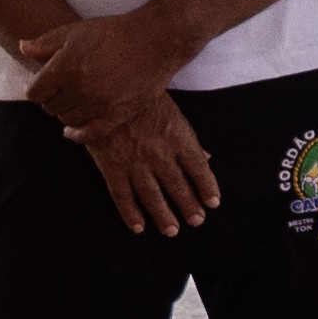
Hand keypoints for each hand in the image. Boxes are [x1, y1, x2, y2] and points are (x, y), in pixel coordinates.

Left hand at [30, 2, 185, 129]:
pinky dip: (77, 134)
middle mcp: (80, 89)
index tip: (44, 84)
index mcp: (66, 67)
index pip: (35, 92)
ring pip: (67, 119)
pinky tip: (72, 131)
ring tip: (74, 101)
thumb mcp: (76, 31)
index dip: (36, 88)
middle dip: (51, 98)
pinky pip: (89, 134)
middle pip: (50, 107)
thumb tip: (23, 48)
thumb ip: (46, 42)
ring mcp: (99, 104)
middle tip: (61, 90)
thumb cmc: (114, 32)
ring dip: (66, 112)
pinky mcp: (117, 115)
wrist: (154, 41)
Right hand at [80, 94, 218, 235]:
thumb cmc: (141, 96)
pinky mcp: (112, 167)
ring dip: (164, 216)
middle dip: (189, 206)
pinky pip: (122, 196)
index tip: (213, 203)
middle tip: (196, 221)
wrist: (105, 88)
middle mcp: (159, 154)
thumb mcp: (170, 110)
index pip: (199, 169)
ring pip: (153, 197)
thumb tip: (207, 157)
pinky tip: (138, 226)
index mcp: (178, 137)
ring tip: (172, 230)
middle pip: (179, 187)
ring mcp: (135, 162)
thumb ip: (188, 137)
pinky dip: (130, 214)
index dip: (207, 188)